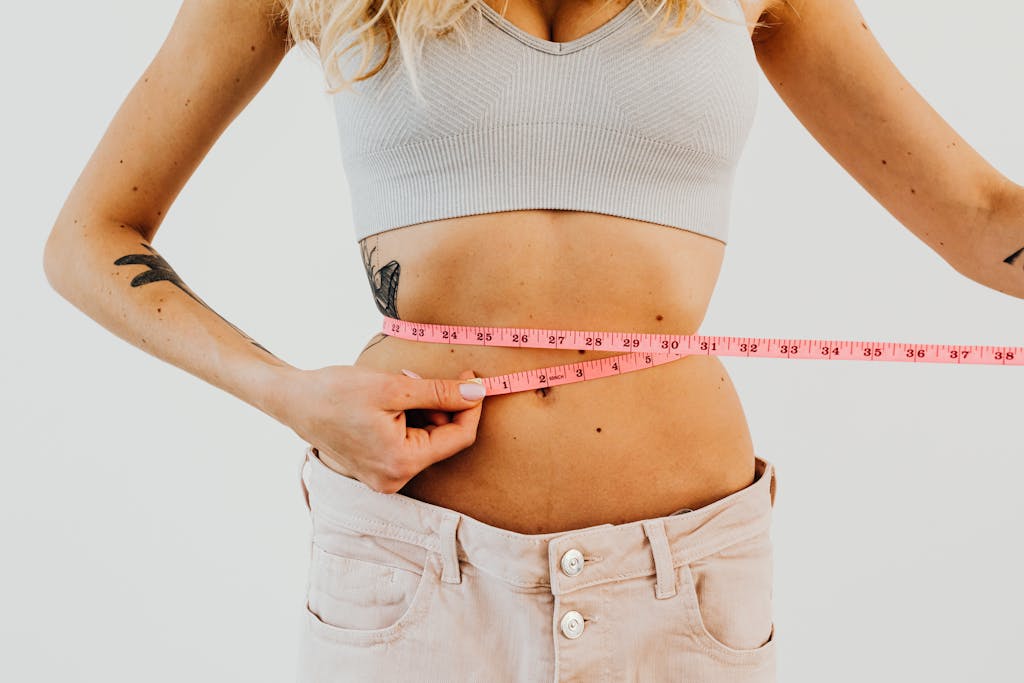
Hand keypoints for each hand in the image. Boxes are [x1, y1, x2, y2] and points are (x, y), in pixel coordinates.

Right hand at [275, 365, 485, 492]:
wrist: (292, 400)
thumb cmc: (336, 392)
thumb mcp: (394, 387)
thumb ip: (441, 392)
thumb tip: (478, 392)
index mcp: (401, 464)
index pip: (459, 438)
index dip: (471, 405)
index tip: (473, 377)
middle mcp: (395, 479)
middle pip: (443, 439)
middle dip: (441, 404)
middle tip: (419, 376)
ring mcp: (384, 477)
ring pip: (427, 438)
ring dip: (423, 408)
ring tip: (399, 385)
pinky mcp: (376, 467)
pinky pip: (409, 441)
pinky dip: (409, 417)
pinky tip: (391, 399)